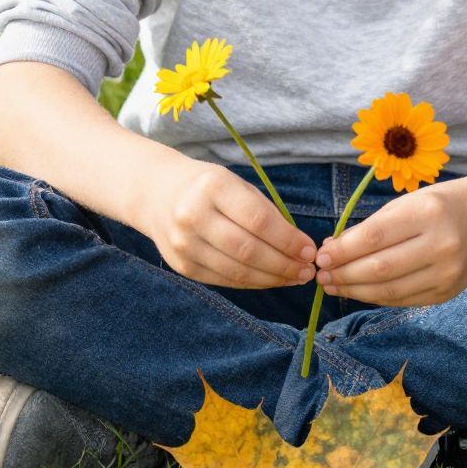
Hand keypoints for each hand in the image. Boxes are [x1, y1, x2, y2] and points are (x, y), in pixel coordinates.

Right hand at [137, 158, 316, 290]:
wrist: (157, 194)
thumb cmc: (208, 187)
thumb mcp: (236, 184)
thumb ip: (265, 213)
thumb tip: (300, 248)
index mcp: (213, 187)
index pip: (258, 220)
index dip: (288, 240)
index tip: (309, 250)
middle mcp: (193, 216)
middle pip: (248, 250)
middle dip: (284, 265)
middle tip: (307, 271)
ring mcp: (183, 244)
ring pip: (236, 271)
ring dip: (271, 279)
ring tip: (294, 278)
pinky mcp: (182, 266)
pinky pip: (224, 280)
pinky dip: (251, 283)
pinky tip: (269, 280)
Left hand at [314, 185, 466, 308]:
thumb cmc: (439, 206)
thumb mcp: (407, 203)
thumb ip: (371, 227)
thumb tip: (331, 251)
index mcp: (427, 213)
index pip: (375, 237)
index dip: (343, 251)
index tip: (320, 257)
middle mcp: (441, 244)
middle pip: (380, 269)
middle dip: (344, 275)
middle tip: (321, 276)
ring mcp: (448, 273)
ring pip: (390, 291)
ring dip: (355, 291)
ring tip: (333, 286)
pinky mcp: (448, 293)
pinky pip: (403, 300)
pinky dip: (376, 297)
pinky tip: (359, 291)